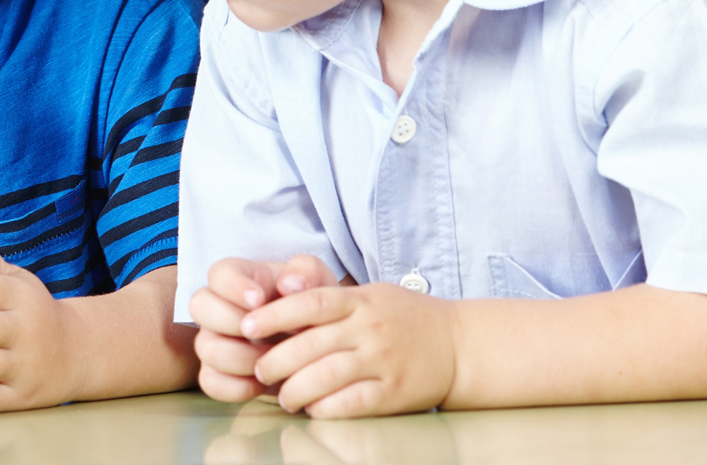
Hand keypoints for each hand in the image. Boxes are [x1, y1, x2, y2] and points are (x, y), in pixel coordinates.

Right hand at [188, 256, 338, 403]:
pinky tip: (263, 383)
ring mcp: (214, 340)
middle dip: (231, 321)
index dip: (233, 286)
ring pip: (205, 347)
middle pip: (199, 305)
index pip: (218, 273)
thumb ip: (307, 271)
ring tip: (272, 360)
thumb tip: (289, 284)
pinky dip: (237, 386)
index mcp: (240, 278)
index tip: (260, 300)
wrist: (317, 347)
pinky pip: (210, 382)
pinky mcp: (217, 373)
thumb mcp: (318, 283)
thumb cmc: (310, 308)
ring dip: (241, 357)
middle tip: (262, 333)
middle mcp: (219, 307)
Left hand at [241, 281, 457, 416]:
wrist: (459, 344)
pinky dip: (328, 408)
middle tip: (258, 370)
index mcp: (359, 300)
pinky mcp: (394, 392)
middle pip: (311, 344)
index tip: (247, 326)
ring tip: (284, 397)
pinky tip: (313, 409)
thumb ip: (330, 303)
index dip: (274, 314)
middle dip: (277, 360)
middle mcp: (369, 328)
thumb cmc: (403, 317)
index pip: (309, 303)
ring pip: (327, 376)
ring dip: (297, 390)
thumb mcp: (369, 296)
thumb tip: (276, 309)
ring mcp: (383, 361)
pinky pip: (353, 402)